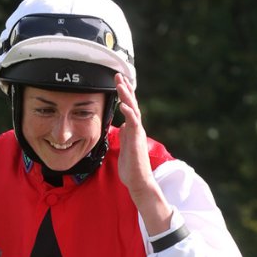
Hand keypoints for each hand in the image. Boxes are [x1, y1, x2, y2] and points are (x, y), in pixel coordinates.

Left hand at [114, 74, 154, 197]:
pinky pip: (133, 123)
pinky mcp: (136, 140)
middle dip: (125, 89)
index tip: (118, 82)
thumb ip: (123, 135)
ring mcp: (137, 133)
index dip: (124, 94)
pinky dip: (129, 112)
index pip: (129, 107)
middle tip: (118, 75)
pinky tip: (123, 104)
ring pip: (133, 109)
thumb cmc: (130, 167)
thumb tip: (121, 126)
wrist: (138, 181)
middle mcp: (136, 128)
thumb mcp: (124, 147)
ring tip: (121, 84)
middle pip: (131, 104)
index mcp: (132, 129)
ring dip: (127, 96)